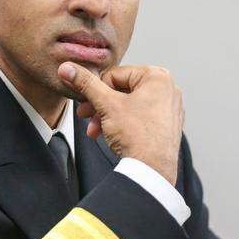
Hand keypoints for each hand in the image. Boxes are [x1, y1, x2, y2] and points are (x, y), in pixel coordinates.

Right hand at [57, 62, 184, 185]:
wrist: (151, 170)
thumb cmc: (137, 136)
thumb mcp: (106, 104)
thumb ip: (86, 83)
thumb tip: (68, 68)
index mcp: (157, 77)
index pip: (116, 74)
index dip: (97, 89)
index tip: (86, 100)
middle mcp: (168, 90)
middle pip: (122, 91)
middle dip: (100, 106)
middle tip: (86, 115)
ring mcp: (169, 109)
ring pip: (129, 106)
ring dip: (108, 117)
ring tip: (96, 130)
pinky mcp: (167, 126)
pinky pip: (140, 118)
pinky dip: (123, 125)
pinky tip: (111, 135)